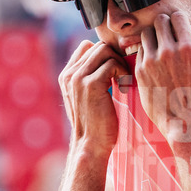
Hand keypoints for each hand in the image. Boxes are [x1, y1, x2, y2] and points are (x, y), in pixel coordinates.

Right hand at [58, 40, 129, 156]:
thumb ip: (90, 78)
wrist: (91, 144)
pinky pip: (112, 64)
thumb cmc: (95, 123)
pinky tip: (124, 86)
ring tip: (123, 80)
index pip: (87, 47)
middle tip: (123, 75)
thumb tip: (107, 59)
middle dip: (116, 57)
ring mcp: (78, 78)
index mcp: (67, 76)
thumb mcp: (87, 98)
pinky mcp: (91, 85)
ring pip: (105, 51)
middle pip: (98, 47)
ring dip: (120, 63)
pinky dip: (122, 71)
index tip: (116, 69)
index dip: (105, 54)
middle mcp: (70, 74)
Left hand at [136, 11, 190, 141]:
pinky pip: (140, 51)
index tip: (178, 26)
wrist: (186, 122)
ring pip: (146, 33)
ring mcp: (152, 61)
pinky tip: (152, 61)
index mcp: (189, 47)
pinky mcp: (140, 72)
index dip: (178, 20)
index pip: (178, 17)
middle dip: (164, 24)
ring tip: (158, 45)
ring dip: (153, 36)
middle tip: (167, 33)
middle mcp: (169, 51)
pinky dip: (146, 52)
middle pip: (160, 20)